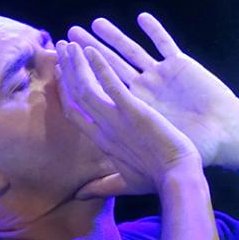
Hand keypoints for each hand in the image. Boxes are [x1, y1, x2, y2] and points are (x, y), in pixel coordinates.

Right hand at [55, 40, 200, 198]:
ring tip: (69, 42)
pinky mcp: (134, 112)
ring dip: (76, 64)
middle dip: (67, 70)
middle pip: (76, 95)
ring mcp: (117, 119)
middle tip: (60, 48)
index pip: (75, 112)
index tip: (60, 73)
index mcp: (102, 141)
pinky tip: (91, 50)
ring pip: (87, 88)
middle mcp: (104, 128)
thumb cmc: (155, 182)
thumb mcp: (124, 183)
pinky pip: (112, 85)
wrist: (178, 179)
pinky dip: (100, 68)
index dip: (65, 91)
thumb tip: (80, 196)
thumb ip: (101, 185)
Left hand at [67, 13, 238, 168]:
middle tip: (64, 39)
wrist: (219, 143)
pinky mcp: (180, 68)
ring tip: (93, 24)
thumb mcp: (131, 177)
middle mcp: (139, 92)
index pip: (91, 96)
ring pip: (130, 51)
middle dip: (82, 56)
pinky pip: (164, 46)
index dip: (72, 84)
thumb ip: (106, 180)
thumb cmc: (175, 162)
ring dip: (111, 37)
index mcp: (125, 114)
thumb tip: (79, 194)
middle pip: (105, 69)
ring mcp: (159, 79)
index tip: (57, 72)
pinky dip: (154, 32)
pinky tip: (141, 19)